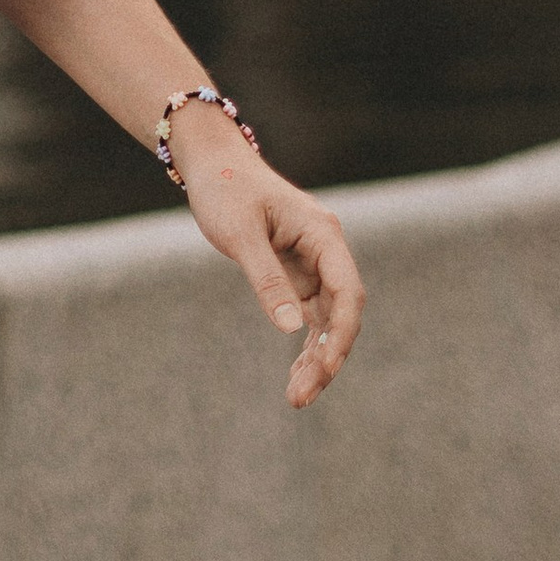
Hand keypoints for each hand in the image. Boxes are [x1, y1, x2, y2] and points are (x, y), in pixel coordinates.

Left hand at [174, 115, 363, 408]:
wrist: (211, 163)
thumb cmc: (225, 188)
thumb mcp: (240, 233)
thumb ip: (267, 279)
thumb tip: (291, 328)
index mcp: (323, 234)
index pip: (347, 292)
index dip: (341, 333)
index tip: (326, 366)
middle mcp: (325, 251)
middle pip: (340, 313)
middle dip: (327, 357)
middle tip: (300, 396)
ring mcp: (313, 264)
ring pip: (326, 320)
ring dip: (316, 357)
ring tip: (297, 396)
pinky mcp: (296, 273)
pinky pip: (309, 315)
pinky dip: (304, 343)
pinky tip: (297, 372)